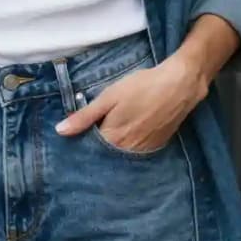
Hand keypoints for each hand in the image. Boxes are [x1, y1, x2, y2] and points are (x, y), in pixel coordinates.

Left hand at [55, 56, 208, 152]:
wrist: (179, 84)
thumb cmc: (142, 87)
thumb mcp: (109, 97)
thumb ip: (85, 117)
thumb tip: (60, 131)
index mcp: (112, 139)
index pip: (89, 150)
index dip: (81, 144)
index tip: (74, 138)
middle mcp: (127, 151)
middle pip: (105, 156)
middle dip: (96, 149)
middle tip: (91, 135)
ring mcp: (144, 151)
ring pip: (121, 156)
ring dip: (113, 150)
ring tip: (110, 135)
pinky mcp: (156, 146)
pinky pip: (136, 153)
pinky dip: (129, 148)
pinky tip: (128, 136)